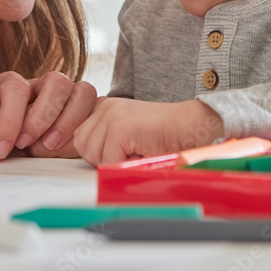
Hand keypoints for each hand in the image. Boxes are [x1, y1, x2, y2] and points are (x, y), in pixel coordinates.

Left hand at [0, 71, 96, 161]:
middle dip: (40, 116)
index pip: (14, 87)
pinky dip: (82, 123)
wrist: (16, 158)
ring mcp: (65, 95)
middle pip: (53, 81)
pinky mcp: (84, 109)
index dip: (8, 119)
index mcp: (9, 87)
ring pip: (79, 89)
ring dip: (66, 119)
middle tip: (25, 145)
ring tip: (48, 146)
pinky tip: (67, 145)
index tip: (1, 149)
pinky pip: (93, 103)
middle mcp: (40, 85)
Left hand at [73, 98, 224, 165]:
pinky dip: (127, 164)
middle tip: (130, 152)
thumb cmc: (164, 136)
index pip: (80, 137)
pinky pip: (109, 160)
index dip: (98, 152)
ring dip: (116, 161)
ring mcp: (112, 115)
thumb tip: (85, 158)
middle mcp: (105, 107)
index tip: (121, 150)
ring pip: (93, 155)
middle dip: (103, 158)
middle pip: (82, 146)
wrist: (190, 127)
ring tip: (138, 149)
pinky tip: (143, 151)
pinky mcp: (120, 127)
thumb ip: (104, 140)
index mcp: (105, 107)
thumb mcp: (126, 135)